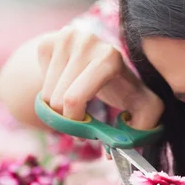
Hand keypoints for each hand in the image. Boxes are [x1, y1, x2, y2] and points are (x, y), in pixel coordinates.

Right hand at [37, 26, 163, 130]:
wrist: (102, 60)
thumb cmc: (122, 88)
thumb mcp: (144, 105)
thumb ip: (145, 126)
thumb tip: (115, 147)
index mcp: (110, 57)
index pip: (73, 99)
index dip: (75, 121)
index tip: (84, 127)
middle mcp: (87, 41)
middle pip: (58, 100)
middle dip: (67, 117)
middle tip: (81, 115)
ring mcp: (65, 37)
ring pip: (46, 94)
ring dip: (58, 106)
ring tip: (76, 97)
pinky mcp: (48, 41)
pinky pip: (39, 81)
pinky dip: (50, 90)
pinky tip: (67, 82)